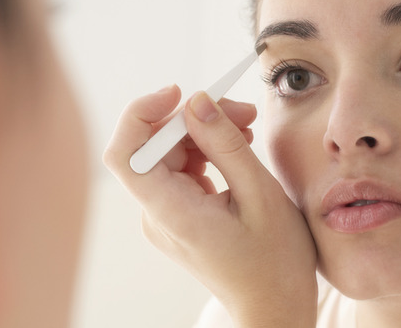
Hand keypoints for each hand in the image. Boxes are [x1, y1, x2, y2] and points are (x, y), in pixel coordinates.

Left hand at [103, 85, 317, 327]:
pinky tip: (238, 148)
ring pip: (170, 155)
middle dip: (193, 119)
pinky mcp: (180, 216)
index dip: (142, 114)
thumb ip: (225, 145)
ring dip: (205, 133)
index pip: (125, 154)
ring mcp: (166, 217)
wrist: (275, 309)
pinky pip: (182, 171)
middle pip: (153, 147)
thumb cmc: (275, 263)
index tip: (181, 93)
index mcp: (171, 213)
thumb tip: (198, 101)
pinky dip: (207, 153)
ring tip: (248, 127)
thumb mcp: (260, 195)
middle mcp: (158, 215)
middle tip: (243, 110)